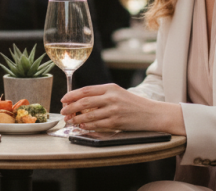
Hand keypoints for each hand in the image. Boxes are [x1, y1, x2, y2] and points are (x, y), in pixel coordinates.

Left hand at [59, 84, 184, 134]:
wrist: (152, 114)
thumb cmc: (133, 104)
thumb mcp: (118, 93)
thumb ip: (102, 95)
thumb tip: (81, 101)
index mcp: (110, 87)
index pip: (86, 90)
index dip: (72, 95)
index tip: (63, 99)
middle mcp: (111, 97)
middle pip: (84, 102)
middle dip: (70, 107)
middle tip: (63, 111)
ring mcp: (114, 110)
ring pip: (89, 115)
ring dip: (77, 119)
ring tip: (70, 120)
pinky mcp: (117, 122)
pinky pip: (97, 125)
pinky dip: (87, 126)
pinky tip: (82, 126)